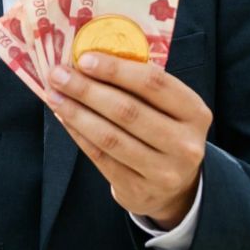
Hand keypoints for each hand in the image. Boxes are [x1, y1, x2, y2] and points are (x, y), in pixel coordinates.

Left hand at [45, 53, 211, 228]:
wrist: (177, 188)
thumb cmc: (165, 131)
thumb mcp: (169, 108)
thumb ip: (140, 86)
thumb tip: (88, 59)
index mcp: (195, 113)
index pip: (154, 83)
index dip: (117, 69)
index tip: (85, 58)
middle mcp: (184, 144)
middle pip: (127, 111)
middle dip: (87, 90)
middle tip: (58, 74)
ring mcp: (163, 172)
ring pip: (110, 138)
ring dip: (76, 113)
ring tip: (54, 95)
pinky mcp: (139, 191)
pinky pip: (101, 158)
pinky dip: (78, 135)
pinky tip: (64, 118)